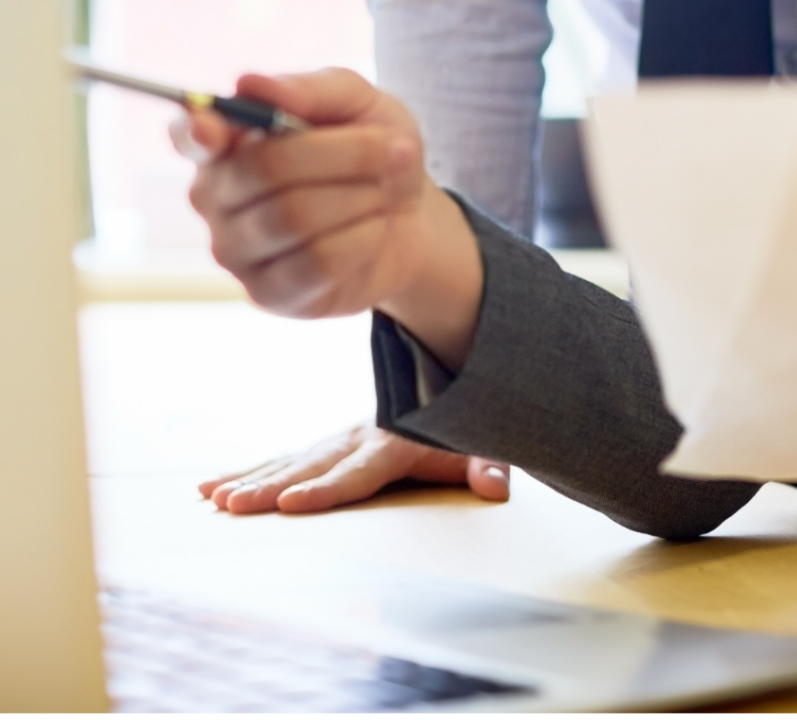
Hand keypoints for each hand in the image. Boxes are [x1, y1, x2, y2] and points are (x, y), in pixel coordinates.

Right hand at [171, 69, 482, 368]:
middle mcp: (216, 196)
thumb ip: (310, 89)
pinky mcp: (268, 293)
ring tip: (382, 193)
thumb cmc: (373, 152)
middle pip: (266, 168)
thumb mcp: (359, 104)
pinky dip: (364, 238)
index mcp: (227, 141)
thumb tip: (250, 83)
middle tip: (389, 150)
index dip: (194, 132)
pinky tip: (374, 230)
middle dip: (346, 154)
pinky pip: (317, 262)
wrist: (413, 219)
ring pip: (295, 217)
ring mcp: (236, 250)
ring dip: (361, 197)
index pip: (187, 135)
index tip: (213, 131)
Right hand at [198, 424, 510, 513]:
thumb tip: (495, 488)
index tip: (292, 503)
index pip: (356, 473)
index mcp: (393, 444)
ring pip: (288, 461)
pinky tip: (212, 486)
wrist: (442, 382)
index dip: (325, 489)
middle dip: (270, 486)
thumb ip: (486, 464)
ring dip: (250, 478)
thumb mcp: (481, 443)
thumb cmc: (460, 429)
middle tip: (235, 504)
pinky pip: (282, 459)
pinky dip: (247, 470)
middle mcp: (357, 439)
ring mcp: (337, 440)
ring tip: (214, 497)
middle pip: (310, 466)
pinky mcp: (324, 446)